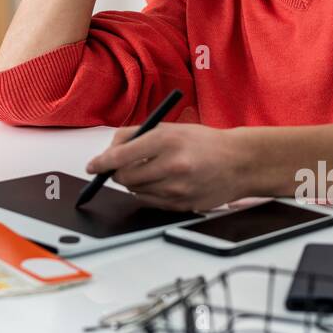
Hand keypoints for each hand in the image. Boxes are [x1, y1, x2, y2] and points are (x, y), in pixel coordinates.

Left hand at [86, 122, 251, 211]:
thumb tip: (108, 152)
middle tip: (122, 167)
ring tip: (152, 170)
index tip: (92, 166)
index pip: (121, 156)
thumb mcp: (171, 128)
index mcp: (167, 140)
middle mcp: (172, 165)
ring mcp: (178, 189)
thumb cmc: (204, 142)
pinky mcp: (182, 205)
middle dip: (116, 173)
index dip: (101, 162)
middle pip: (124, 178)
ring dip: (134, 182)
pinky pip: (150, 202)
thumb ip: (137, 136)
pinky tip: (162, 182)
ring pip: (135, 191)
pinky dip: (147, 193)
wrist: (239, 162)